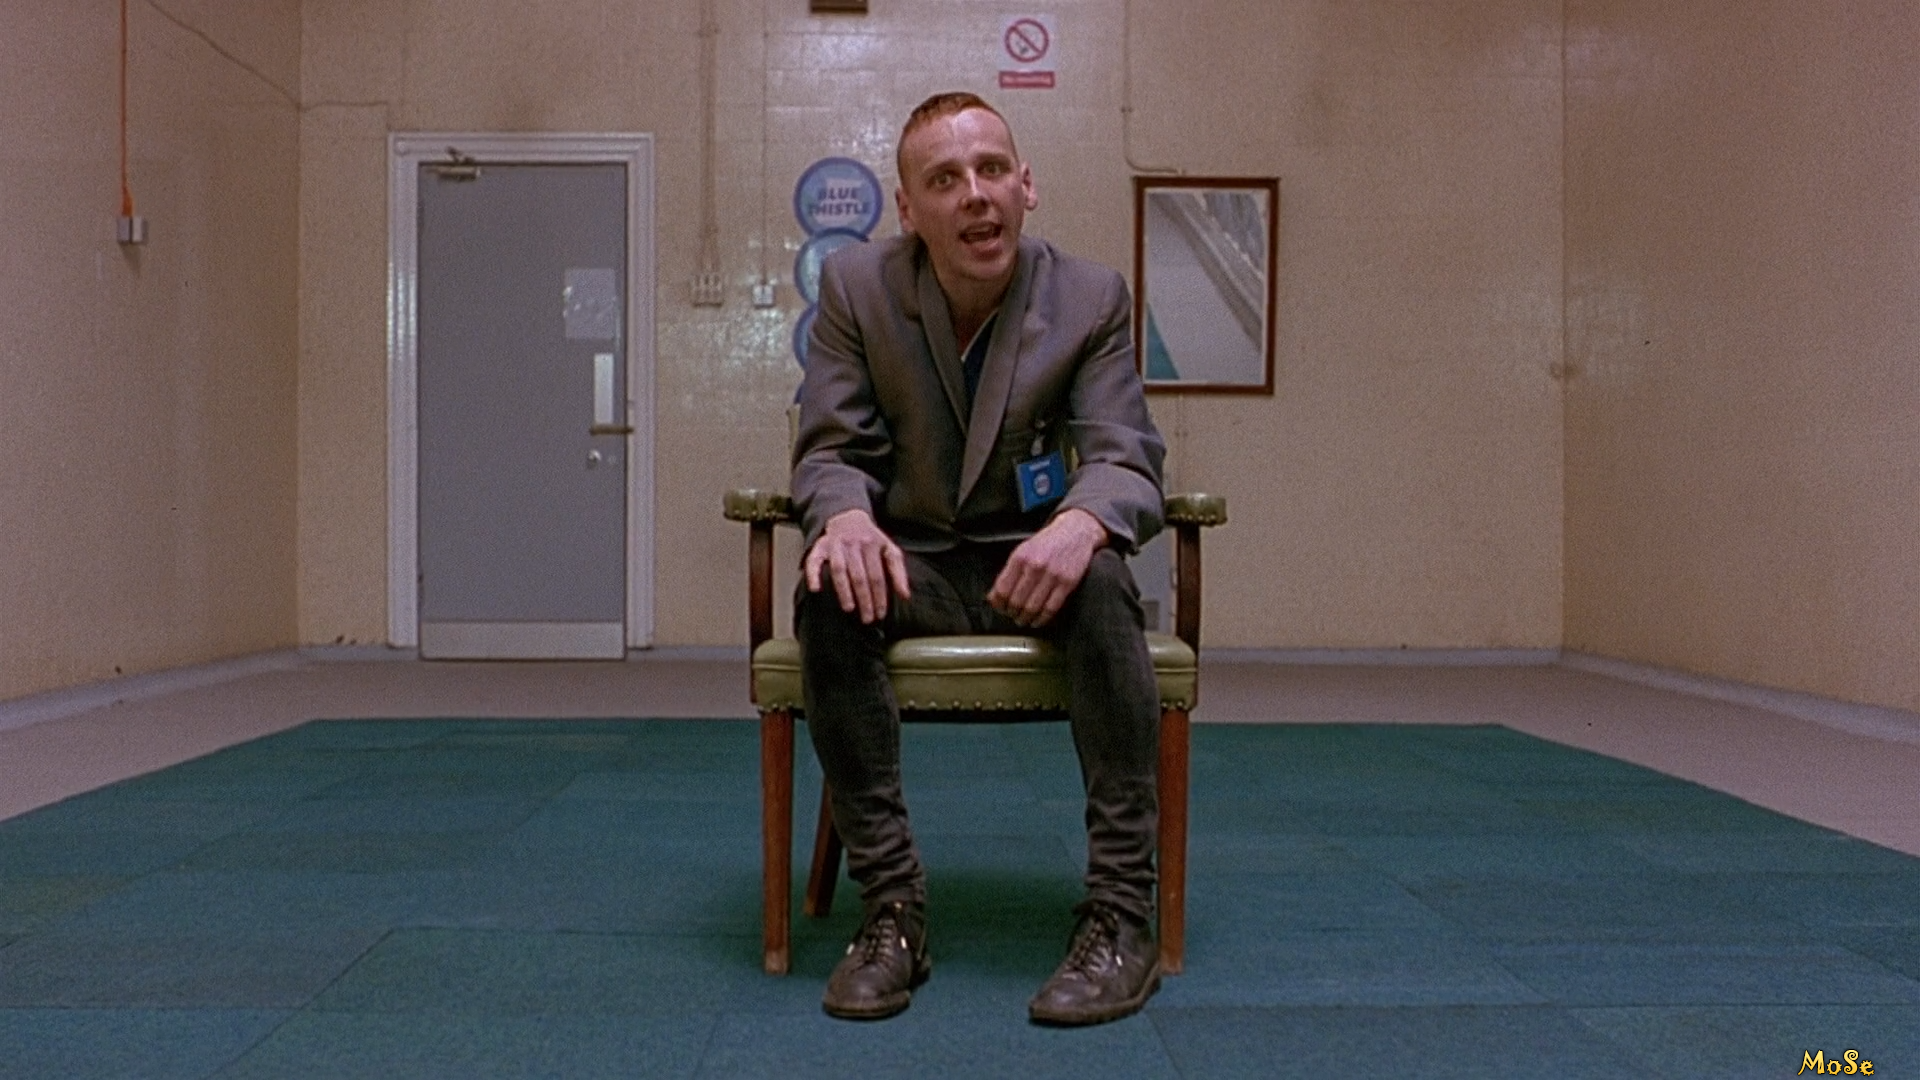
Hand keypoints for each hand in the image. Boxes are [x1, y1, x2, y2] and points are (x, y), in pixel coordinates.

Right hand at [804, 509, 910, 623]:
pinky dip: (813, 574)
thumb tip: (905, 596)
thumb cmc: (872, 539)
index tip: (881, 614)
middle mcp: (854, 544)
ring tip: (849, 609)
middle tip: (867, 619)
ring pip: (839, 570)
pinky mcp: (821, 546)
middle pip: (860, 576)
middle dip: (865, 599)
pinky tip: (815, 589)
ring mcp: (836, 545)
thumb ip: (898, 572)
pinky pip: (814, 561)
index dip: (880, 596)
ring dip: (844, 591)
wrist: (848, 517)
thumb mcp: (889, 550)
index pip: (877, 576)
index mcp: (872, 545)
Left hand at [988, 509, 1107, 627]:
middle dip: (1012, 613)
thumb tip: (993, 597)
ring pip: (1033, 607)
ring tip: (1024, 620)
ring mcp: (1052, 575)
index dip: (999, 604)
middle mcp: (1035, 566)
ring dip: (1025, 618)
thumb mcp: (1023, 551)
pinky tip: (1038, 621)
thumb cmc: (1047, 543)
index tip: (1000, 609)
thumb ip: (1008, 573)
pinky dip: (1042, 618)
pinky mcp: (1067, 583)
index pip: (1003, 589)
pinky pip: (1051, 608)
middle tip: (1012, 616)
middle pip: (1016, 601)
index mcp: (1020, 557)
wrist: (1075, 532)